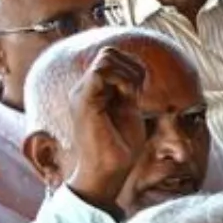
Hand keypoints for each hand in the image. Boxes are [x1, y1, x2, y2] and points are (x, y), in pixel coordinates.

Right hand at [64, 43, 151, 211]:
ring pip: (106, 56)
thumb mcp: (128, 109)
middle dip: (132, 67)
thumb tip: (138, 68)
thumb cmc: (120, 146)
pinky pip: (101, 72)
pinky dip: (122, 80)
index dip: (133, 66)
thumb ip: (128, 89)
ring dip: (129, 74)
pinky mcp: (84, 102)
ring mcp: (81, 94)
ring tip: (132, 97)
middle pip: (109, 52)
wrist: (108, 171)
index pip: (112, 56)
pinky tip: (128, 99)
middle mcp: (84, 88)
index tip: (140, 90)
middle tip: (137, 93)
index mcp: (93, 90)